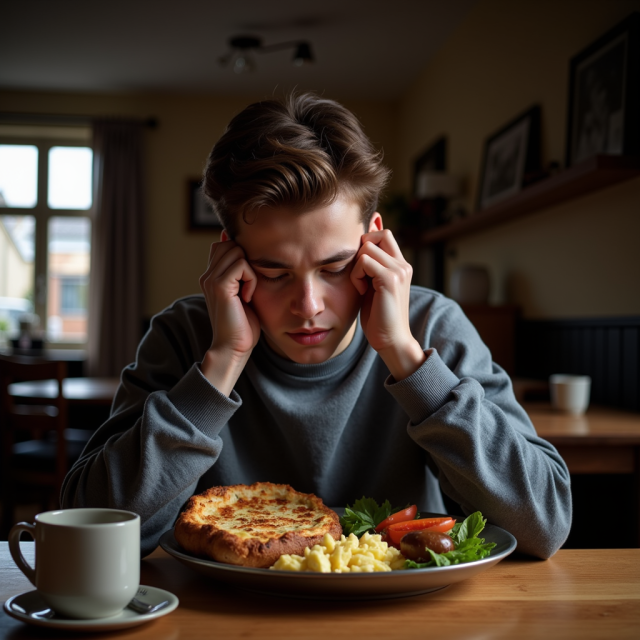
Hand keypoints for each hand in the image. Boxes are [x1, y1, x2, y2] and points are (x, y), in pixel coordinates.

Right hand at [198, 240, 260, 393]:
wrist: (233, 347)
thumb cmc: (243, 324)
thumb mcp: (244, 293)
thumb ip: (243, 274)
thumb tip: (249, 252)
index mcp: (211, 276)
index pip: (224, 245)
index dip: (241, 255)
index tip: (248, 279)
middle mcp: (207, 275)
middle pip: (230, 244)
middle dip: (246, 260)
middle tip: (249, 285)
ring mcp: (211, 279)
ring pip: (236, 251)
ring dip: (250, 270)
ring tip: (248, 292)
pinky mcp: (219, 286)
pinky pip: (242, 266)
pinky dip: (251, 280)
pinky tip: (248, 297)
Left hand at [350, 229, 425, 380]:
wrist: (391, 340)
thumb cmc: (378, 317)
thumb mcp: (373, 286)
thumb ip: (369, 267)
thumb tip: (358, 247)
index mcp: (400, 265)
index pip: (384, 233)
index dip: (367, 243)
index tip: (360, 268)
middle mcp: (403, 265)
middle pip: (377, 234)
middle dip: (360, 250)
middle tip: (359, 274)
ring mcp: (399, 270)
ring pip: (366, 247)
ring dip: (356, 266)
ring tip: (361, 285)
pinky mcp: (390, 279)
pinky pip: (363, 262)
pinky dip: (356, 275)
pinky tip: (361, 291)